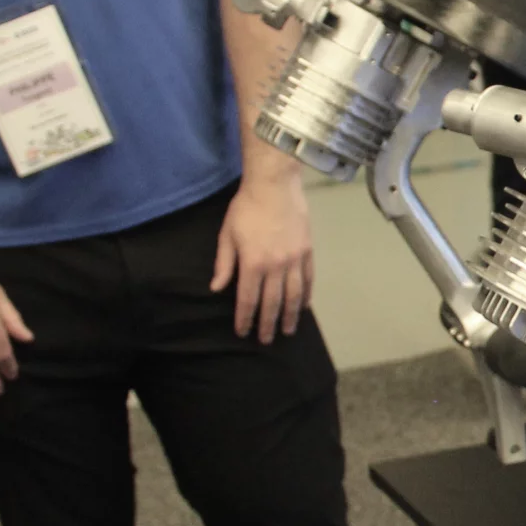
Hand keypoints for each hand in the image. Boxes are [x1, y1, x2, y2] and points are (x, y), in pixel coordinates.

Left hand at [213, 173, 313, 342]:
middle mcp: (275, 266)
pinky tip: (302, 307)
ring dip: (289, 316)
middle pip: (272, 302)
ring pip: (293, 295)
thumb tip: (217, 289)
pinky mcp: (307, 252)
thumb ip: (224, 264)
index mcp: (253, 263)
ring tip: (287, 331)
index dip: (245, 318)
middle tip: (266, 340)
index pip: (248, 299)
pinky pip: (308, 279)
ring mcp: (294, 260)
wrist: (275, 185)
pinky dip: (306, 296)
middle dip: (267, 323)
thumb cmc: (246, 208)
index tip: (243, 332)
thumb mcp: (227, 235)